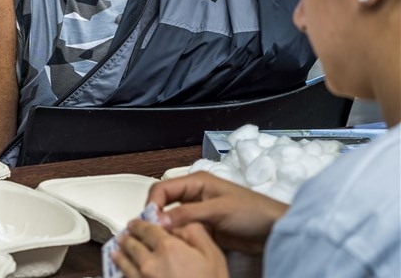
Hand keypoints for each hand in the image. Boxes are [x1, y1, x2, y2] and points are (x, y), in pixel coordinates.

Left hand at [113, 220, 228, 277]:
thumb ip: (195, 234)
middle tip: (125, 235)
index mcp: (168, 248)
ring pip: (124, 262)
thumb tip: (180, 225)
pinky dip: (121, 271)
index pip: (146, 229)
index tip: (136, 223)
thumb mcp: (213, 256)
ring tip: (117, 250)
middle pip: (132, 245)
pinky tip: (121, 269)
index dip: (140, 224)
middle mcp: (150, 263)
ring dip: (120, 253)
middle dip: (128, 237)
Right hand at [147, 172, 288, 252]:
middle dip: (156, 215)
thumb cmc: (254, 212)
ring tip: (163, 238)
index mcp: (197, 181)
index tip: (150, 220)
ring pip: (171, 217)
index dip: (153, 203)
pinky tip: (176, 243)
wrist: (275, 230)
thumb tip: (160, 219)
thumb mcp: (218, 210)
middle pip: (163, 202)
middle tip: (153, 231)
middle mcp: (194, 194)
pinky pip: (182, 230)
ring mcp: (198, 211)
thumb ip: (187, 213)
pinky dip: (176, 236)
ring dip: (165, 227)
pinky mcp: (203, 226)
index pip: (163, 188)